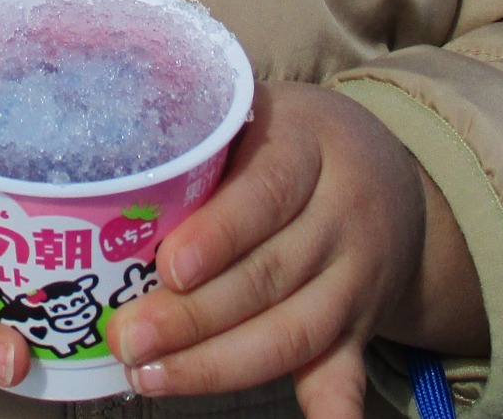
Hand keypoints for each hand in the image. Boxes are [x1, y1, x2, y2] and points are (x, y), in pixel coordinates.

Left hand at [103, 82, 485, 417]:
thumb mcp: (257, 112)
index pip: (268, 191)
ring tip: (149, 375)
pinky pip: (348, 372)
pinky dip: (334, 409)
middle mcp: (343, 216)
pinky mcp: (360, 328)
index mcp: (311, 148)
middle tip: (129, 337)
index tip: (167, 267)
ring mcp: (356, 279)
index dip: (219, 234)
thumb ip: (198, 132)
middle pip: (270, 274)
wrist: (390, 178)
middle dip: (194, 315)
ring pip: (294, 331)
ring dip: (220, 363)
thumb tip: (111, 155)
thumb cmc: (291, 140)